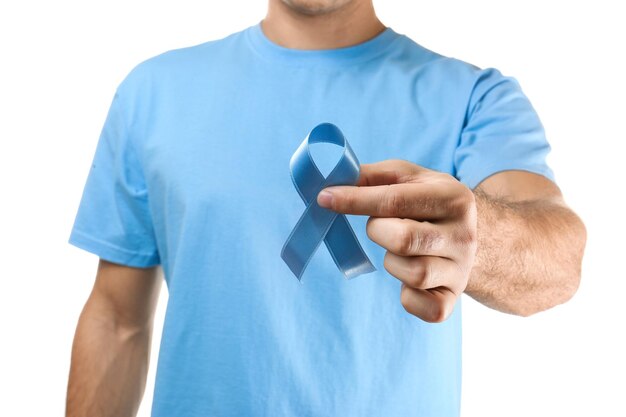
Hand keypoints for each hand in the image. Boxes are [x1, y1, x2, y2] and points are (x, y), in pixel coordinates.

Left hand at [317, 159, 476, 321]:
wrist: (480, 240)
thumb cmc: (429, 204)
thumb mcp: (410, 179)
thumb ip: (373, 176)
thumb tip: (333, 182)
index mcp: (454, 198)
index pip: (396, 200)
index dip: (355, 200)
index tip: (325, 198)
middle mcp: (464, 235)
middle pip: (404, 240)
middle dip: (378, 232)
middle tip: (381, 226)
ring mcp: (461, 271)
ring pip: (414, 274)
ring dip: (393, 263)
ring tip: (399, 251)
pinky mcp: (452, 300)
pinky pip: (424, 308)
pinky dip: (407, 297)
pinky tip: (407, 280)